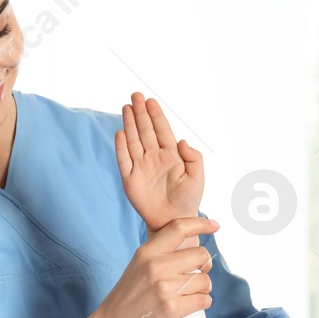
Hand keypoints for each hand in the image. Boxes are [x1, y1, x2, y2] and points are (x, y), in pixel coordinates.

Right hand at [93, 216, 217, 317]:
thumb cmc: (128, 296)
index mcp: (147, 252)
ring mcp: (165, 287)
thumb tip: (195, 248)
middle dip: (204, 267)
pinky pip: (204, 300)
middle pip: (201, 255)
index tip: (215, 225)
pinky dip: (201, 303)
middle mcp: (156, 266)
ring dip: (202, 289)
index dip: (201, 224)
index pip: (179, 227)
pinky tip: (187, 306)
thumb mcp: (138, 265)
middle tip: (195, 276)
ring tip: (186, 295)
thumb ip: (161, 253)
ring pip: (205, 280)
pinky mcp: (172, 308)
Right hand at [115, 91, 203, 231]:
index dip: (156, 115)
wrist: (174, 221)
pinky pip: (124, 160)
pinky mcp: (130, 179)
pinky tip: (120, 133)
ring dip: (129, 124)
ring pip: (133, 141)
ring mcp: (141, 167)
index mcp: (171, 155)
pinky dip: (121, 147)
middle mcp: (154, 158)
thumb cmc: (188, 200)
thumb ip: (193, 157)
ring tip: (126, 107)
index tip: (150, 100)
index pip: (162, 130)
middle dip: (140, 113)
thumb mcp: (198, 177)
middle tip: (136, 95)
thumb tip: (181, 141)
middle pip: (145, 131)